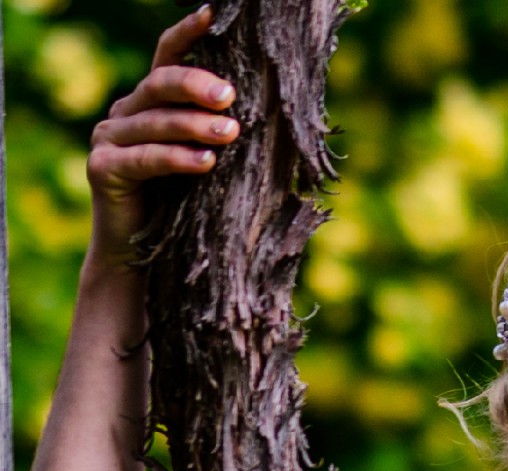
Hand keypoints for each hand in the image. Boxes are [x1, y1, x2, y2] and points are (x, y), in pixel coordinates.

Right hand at [87, 7, 238, 267]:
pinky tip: (205, 162)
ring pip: (154, 121)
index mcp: (148, 103)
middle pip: (160, 83)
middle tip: (230, 96)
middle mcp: (124, 113)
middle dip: (196, 85)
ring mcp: (108, 138)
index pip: (166, 57)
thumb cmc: (180, 214)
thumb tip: (264, 112)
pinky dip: (176, 159)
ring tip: (230, 133)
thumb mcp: (203, 166)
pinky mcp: (101, 168)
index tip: (213, 16)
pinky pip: (144, 158)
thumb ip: (216, 135)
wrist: (138, 265)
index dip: (187, 35)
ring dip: (194, 125)